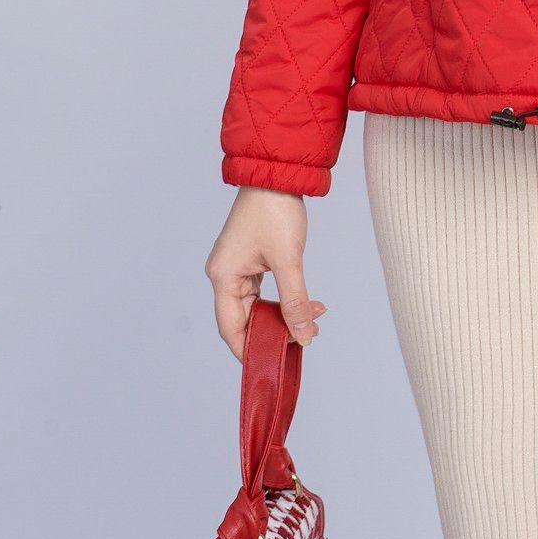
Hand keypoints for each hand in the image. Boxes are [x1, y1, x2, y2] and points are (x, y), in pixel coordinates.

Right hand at [205, 187, 327, 364]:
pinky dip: (283, 299)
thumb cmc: (275, 210)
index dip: (249, 350)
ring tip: (314, 317)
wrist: (277, 172)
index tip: (272, 366)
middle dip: (275, 331)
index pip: (230, 328)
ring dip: (284, 314)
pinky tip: (307, 302)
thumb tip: (302, 336)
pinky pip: (263, 291)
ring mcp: (236, 267)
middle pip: (244, 319)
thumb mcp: (289, 259)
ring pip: (257, 306)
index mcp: (224, 276)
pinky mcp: (250, 259)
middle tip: (305, 338)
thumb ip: (295, 301)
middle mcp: (224, 274)